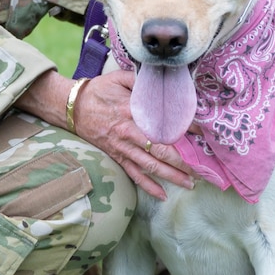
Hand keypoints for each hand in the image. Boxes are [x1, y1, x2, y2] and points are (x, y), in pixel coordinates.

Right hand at [20, 70, 192, 200]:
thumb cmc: (98, 91)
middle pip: (161, 151)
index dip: (186, 128)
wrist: (72, 107)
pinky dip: (148, 187)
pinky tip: (162, 195)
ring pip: (151, 167)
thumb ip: (141, 81)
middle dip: (183, 161)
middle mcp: (129, 133)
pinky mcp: (116, 157)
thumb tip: (163, 82)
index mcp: (132, 112)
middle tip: (202, 167)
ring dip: (171, 176)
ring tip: (190, 183)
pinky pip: (134, 175)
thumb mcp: (120, 78)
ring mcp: (122, 148)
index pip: (165, 122)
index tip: (202, 133)